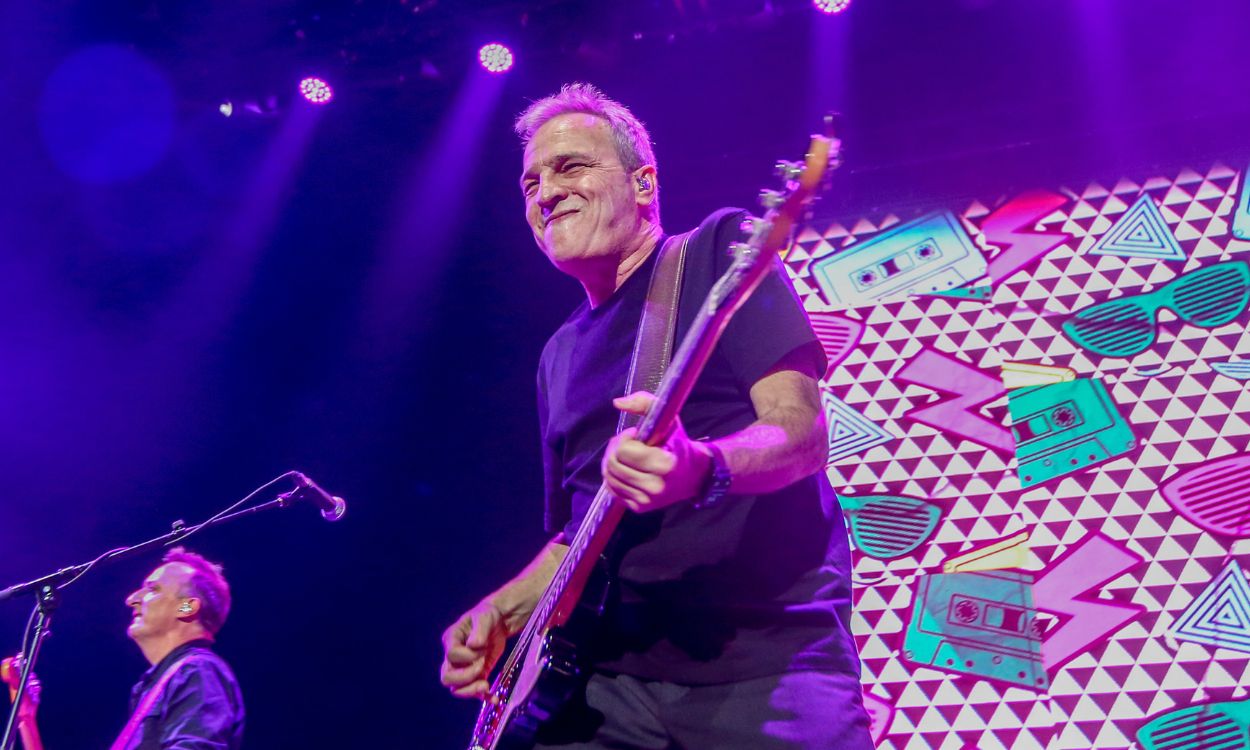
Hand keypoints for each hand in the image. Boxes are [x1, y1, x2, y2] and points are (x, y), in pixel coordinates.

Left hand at [2, 655, 39, 718]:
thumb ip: (14, 673)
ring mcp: (26, 688)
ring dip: (34, 682)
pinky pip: (37, 686)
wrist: (26, 711)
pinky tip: (35, 692)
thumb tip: (12, 662)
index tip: (21, 656)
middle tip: (29, 678)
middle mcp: (19, 683)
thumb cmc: (21, 698)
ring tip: (32, 688)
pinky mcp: (32, 692)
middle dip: (29, 674)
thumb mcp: (17, 683)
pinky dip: (37, 688)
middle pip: (26, 673)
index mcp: (14, 681)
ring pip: (33, 679)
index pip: (16, 668)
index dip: (18, 661)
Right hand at [439, 601, 507, 699]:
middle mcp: (453, 657)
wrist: (499, 623)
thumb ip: (480, 630)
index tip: (482, 647)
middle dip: (465, 677)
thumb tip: (474, 645)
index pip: (452, 654)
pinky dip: (484, 697)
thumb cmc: (488, 616)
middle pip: (447, 677)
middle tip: (482, 666)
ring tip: (486, 686)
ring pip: (456, 688)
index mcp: (452, 639)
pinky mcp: (476, 675)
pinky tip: (495, 699)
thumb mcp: (485, 617)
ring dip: (471, 690)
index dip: (467, 655)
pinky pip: (474, 692)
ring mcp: (463, 668)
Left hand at [602, 391, 712, 512]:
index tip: (637, 434)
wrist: (695, 475)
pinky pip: (612, 489)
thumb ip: (645, 403)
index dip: (626, 438)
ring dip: (612, 461)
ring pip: (610, 477)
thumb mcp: (669, 420)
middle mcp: (656, 487)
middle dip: (616, 449)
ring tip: (626, 455)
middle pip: (613, 464)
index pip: (624, 450)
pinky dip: (614, 476)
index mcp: (666, 466)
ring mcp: (647, 501)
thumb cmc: (679, 444)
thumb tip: (617, 403)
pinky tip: (627, 468)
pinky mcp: (640, 508)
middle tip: (627, 443)